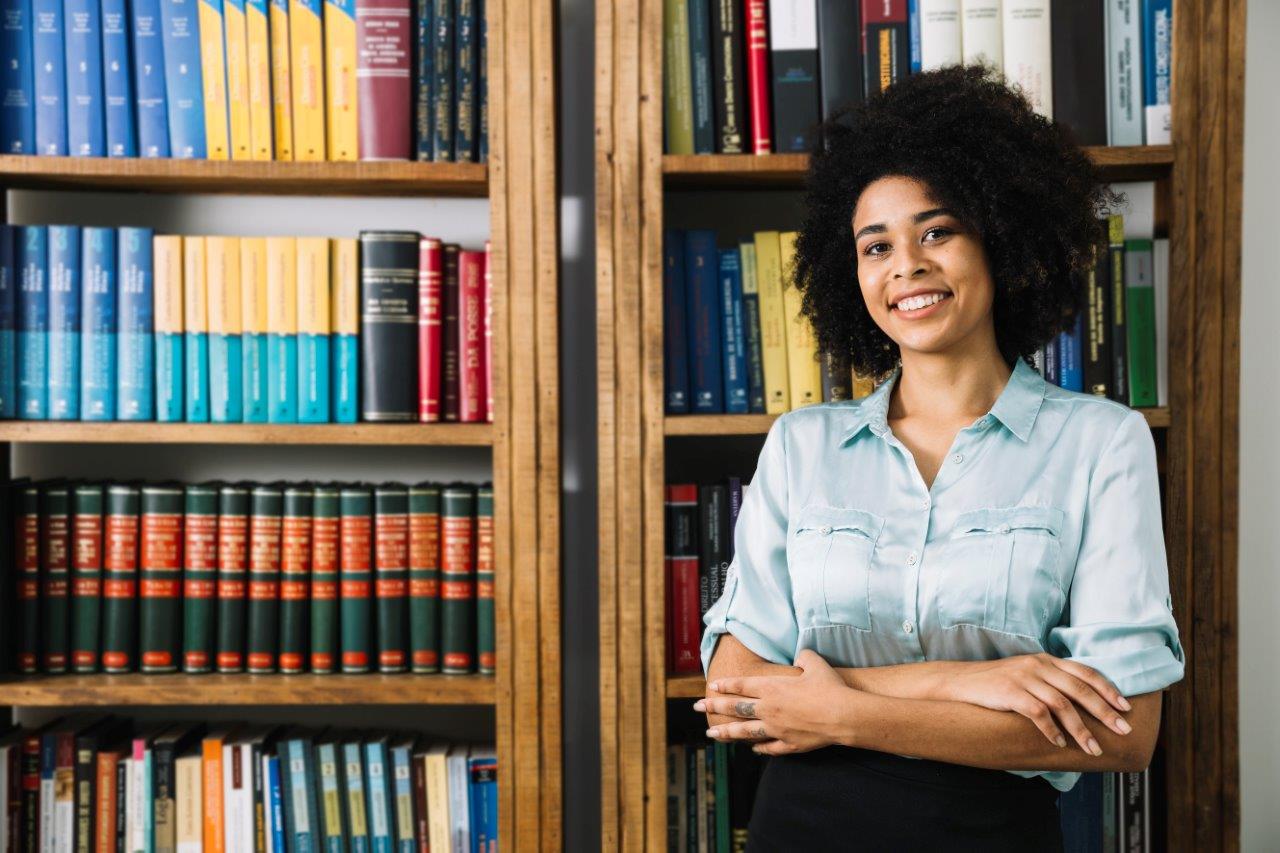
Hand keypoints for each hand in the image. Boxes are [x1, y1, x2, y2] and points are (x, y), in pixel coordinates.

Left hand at [694, 649, 860, 755]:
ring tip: (711, 734)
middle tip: (698, 707)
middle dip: (715, 707)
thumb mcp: (815, 663)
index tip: (712, 687)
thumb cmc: (829, 686)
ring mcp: (776, 728)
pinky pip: (768, 747)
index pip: (742, 685)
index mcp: (772, 687)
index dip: (726, 686)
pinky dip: (758, 748)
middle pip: (736, 708)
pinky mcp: (788, 744)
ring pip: (745, 731)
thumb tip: (800, 656)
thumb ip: (803, 656)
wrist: (843, 715)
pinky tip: (751, 749)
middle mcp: (769, 708)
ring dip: (726, 733)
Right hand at [942, 653, 1132, 754]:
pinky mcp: (1010, 692)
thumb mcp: (1028, 674)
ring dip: (1081, 730)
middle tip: (1122, 730)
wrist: (962, 681)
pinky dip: (1052, 731)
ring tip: (1092, 748)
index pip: (1085, 672)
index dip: (1108, 689)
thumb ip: (1053, 681)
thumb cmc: (999, 682)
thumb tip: (1085, 701)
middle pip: (1079, 689)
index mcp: (1047, 660)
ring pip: (1062, 705)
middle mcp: (1038, 665)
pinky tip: (1059, 743)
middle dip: (1104, 712)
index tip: (1126, 707)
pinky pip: (1038, 714)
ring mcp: (1024, 678)